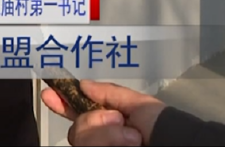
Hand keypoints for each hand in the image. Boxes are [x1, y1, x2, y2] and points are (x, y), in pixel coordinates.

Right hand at [41, 80, 166, 145]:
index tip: (49, 94)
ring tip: (133, 138)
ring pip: (80, 139)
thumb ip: (110, 93)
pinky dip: (108, 142)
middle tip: (120, 121)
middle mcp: (100, 139)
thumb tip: (84, 84)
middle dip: (95, 121)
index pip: (77, 113)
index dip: (61, 103)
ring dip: (108, 135)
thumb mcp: (139, 104)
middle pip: (76, 129)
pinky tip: (128, 144)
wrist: (175, 144)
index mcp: (108, 122)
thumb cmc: (164, 127)